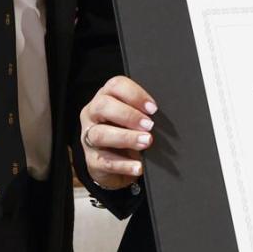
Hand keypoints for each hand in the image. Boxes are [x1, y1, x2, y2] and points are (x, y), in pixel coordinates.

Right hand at [80, 75, 156, 189]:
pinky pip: (105, 161)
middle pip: (103, 106)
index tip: (153, 108)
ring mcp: (88, 137)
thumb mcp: (135, 119)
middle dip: (128, 115)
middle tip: (149, 125)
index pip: (115, 85)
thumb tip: (164, 116)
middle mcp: (93, 114)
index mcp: (106, 97)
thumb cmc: (128, 132)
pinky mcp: (92, 160)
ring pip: (100, 134)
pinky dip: (124, 165)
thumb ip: (144, 113)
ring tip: (146, 142)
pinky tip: (138, 166)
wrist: (117, 164)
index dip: (135, 95)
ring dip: (126, 138)